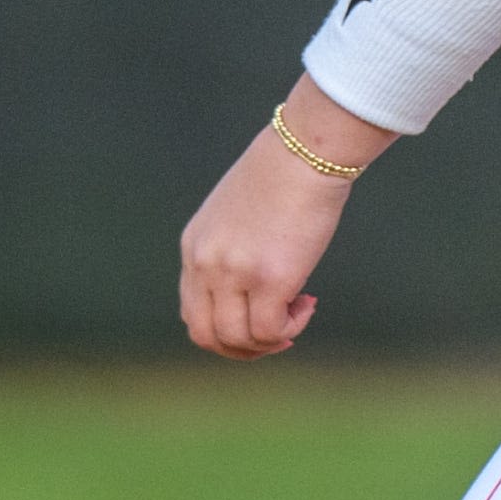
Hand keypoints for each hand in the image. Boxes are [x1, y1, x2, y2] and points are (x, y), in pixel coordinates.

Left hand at [182, 114, 365, 356]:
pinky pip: (271, 330)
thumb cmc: (281, 173)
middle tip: (278, 335)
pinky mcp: (269, 279)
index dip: (224, 330)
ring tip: (298, 311)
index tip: (257, 320)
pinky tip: (308, 303)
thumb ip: (230, 247)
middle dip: (243, 349)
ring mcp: (234, 273)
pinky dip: (291, 328)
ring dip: (271, 339)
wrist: (305, 150)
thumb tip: (249, 285)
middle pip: (207, 336)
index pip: (192, 312)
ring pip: (238, 340)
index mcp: (193, 247)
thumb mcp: (236, 212)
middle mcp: (205, 263)